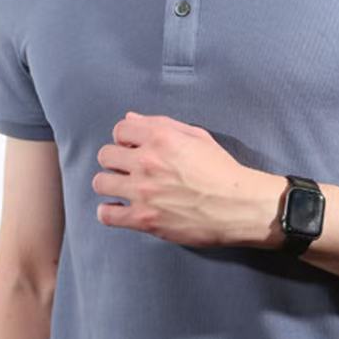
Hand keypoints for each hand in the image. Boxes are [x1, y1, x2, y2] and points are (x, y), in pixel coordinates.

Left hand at [92, 111, 283, 247]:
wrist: (238, 206)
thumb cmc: (222, 171)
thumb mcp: (197, 137)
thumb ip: (162, 124)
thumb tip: (131, 119)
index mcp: (160, 137)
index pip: (120, 129)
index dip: (126, 138)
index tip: (133, 148)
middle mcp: (147, 162)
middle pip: (105, 155)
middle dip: (115, 160)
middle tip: (129, 169)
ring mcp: (142, 192)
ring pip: (100, 182)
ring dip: (110, 184)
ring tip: (124, 189)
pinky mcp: (143, 219)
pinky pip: (106, 215)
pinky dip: (109, 212)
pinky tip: (119, 209)